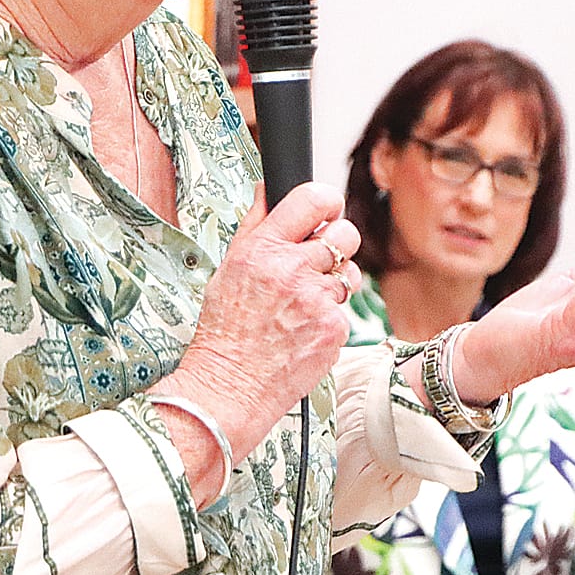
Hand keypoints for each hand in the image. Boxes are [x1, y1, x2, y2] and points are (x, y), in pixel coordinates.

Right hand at [155, 183, 362, 469]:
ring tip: (303, 305)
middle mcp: (291, 269)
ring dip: (333, 286)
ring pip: (349, 275)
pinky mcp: (334, 329)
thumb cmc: (225, 329)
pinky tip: (303, 332)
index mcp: (262, 248)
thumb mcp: (229, 269)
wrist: (230, 386)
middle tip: (318, 263)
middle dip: (337, 245)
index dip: (327, 201)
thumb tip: (269, 188)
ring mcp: (316, 300)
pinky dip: (329, 320)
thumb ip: (255, 226)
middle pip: (346, 234)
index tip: (326, 211)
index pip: (313, 199)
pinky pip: (345, 311)